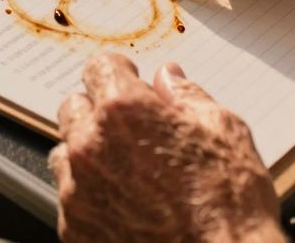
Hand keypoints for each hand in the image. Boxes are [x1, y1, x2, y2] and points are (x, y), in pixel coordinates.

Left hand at [49, 54, 281, 242]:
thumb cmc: (229, 205)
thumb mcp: (224, 131)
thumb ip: (187, 96)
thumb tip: (168, 78)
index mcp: (124, 111)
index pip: (98, 67)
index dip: (118, 71)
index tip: (127, 79)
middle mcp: (91, 146)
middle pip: (73, 107)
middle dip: (98, 111)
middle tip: (131, 129)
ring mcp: (77, 191)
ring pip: (65, 154)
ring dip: (89, 154)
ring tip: (128, 171)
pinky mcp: (75, 229)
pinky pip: (70, 200)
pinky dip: (91, 197)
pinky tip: (125, 205)